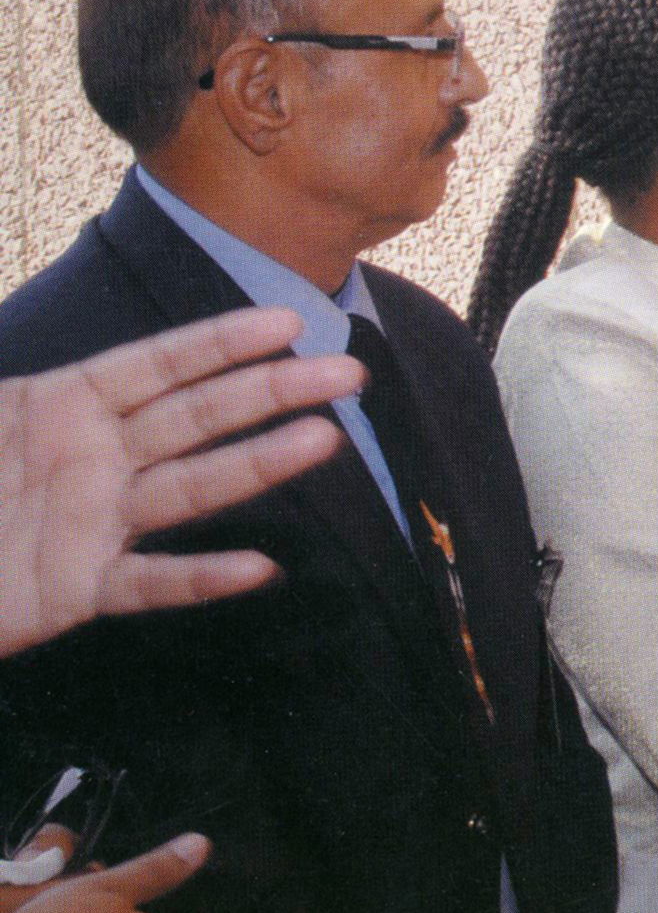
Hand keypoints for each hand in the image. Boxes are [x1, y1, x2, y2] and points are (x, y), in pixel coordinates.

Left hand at [0, 306, 362, 658]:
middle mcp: (92, 457)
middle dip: (272, 392)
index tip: (286, 324)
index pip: (156, 364)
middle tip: (345, 375)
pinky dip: (202, 577)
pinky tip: (258, 569)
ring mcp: (94, 522)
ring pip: (191, 487)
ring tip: (324, 441)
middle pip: (196, 416)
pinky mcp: (80, 589)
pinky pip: (151, 581)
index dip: (220, 343)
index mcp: (58, 405)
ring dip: (259, 464)